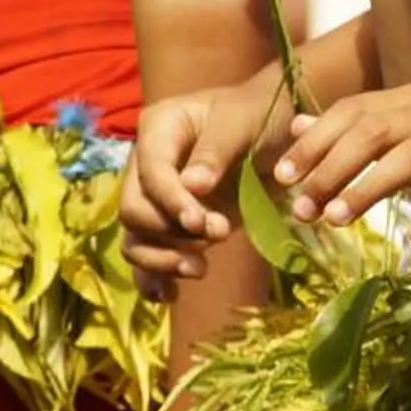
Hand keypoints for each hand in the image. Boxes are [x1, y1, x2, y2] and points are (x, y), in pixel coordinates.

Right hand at [119, 74, 286, 298]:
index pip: (151, 173)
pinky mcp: (170, 225)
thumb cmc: (259, 114)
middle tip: (218, 234)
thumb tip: (193, 186)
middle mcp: (147, 165)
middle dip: (171, 231)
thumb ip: (217, 150)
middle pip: (135, 209)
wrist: (275, 130)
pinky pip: (147, 255)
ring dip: (162, 260)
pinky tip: (171, 296)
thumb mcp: (243, 122)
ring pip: (136, 237)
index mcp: (159, 129)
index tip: (202, 224)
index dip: (172, 202)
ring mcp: (156, 198)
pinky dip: (154, 278)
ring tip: (200, 269)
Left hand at [270, 86, 410, 244]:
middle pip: (375, 131)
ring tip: (336, 221)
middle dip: (332, 168)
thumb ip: (357, 130)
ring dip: (369, 187)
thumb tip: (298, 128)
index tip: (279, 177)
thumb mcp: (410, 132)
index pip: (353, 112)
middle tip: (302, 209)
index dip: (314, 143)